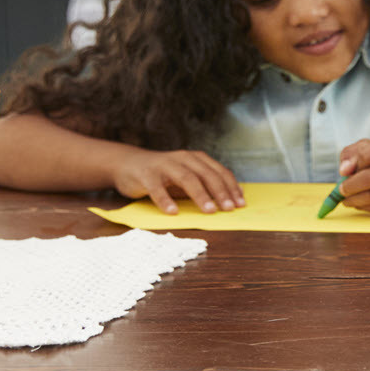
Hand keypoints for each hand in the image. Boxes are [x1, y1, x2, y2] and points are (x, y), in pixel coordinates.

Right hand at [111, 149, 244, 214]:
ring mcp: (165, 165)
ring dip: (200, 195)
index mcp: (196, 159)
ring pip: (186, 178)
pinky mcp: (147, 174)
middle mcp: (183, 158)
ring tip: (209, 211)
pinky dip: (166, 200)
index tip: (241, 203)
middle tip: (229, 209)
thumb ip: (203, 186)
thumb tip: (227, 201)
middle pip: (206, 174)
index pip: (219, 172)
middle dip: (220, 192)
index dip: (231, 187)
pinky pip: (157, 188)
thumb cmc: (163, 175)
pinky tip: (173, 212)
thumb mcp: (186, 178)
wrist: (128, 164)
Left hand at [336, 138, 369, 214]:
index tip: (343, 171)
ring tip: (346, 198)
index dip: (351, 164)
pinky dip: (363, 207)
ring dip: (353, 199)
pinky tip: (360, 203)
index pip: (367, 156)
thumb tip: (344, 170)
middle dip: (349, 186)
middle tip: (340, 190)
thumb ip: (352, 153)